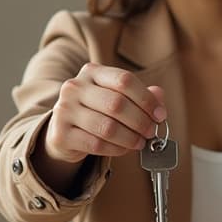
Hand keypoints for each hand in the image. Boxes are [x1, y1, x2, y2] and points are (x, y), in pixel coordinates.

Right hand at [44, 63, 166, 164]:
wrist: (65, 130)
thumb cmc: (97, 111)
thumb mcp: (117, 97)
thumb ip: (140, 95)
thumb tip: (159, 96)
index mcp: (91, 72)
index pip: (124, 80)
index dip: (146, 99)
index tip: (160, 115)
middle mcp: (74, 87)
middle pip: (117, 104)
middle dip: (140, 121)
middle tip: (151, 132)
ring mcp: (64, 110)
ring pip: (107, 127)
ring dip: (130, 138)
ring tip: (140, 142)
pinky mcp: (61, 134)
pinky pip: (96, 144)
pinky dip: (116, 149)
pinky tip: (124, 148)